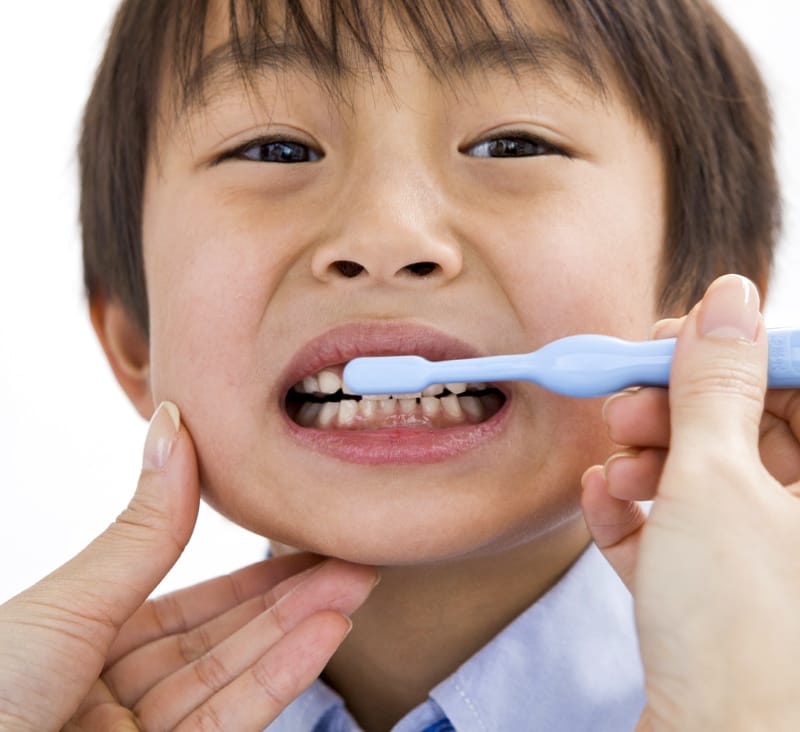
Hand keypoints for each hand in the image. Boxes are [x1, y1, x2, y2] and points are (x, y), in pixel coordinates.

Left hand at [0, 402, 377, 730]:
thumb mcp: (74, 602)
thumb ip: (145, 529)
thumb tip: (174, 423)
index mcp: (82, 644)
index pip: (188, 604)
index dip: (253, 574)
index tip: (307, 539)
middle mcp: (113, 695)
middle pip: (221, 640)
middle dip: (293, 600)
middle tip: (354, 559)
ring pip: (232, 679)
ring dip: (300, 633)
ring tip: (356, 586)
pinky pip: (228, 722)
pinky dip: (280, 679)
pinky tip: (325, 634)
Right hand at [581, 275, 799, 730]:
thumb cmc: (742, 628)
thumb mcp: (717, 482)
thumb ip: (715, 385)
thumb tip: (728, 300)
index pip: (798, 380)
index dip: (736, 350)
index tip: (675, 339)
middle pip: (744, 424)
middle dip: (676, 407)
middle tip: (629, 402)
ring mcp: (760, 553)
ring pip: (704, 473)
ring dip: (646, 456)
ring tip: (614, 460)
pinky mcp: (711, 586)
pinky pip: (675, 525)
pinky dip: (634, 509)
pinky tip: (605, 503)